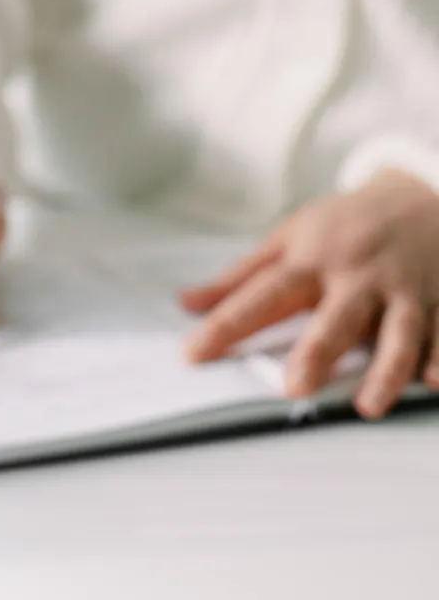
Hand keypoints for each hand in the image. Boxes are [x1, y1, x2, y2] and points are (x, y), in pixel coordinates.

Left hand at [180, 170, 438, 418]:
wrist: (417, 194)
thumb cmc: (342, 225)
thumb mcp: (289, 238)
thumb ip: (240, 278)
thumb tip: (185, 304)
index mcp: (310, 259)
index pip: (262, 294)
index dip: (227, 323)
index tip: (194, 353)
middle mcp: (356, 275)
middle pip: (335, 316)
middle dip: (316, 351)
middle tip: (294, 387)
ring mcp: (402, 289)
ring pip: (397, 332)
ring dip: (385, 369)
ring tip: (367, 405)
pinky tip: (434, 383)